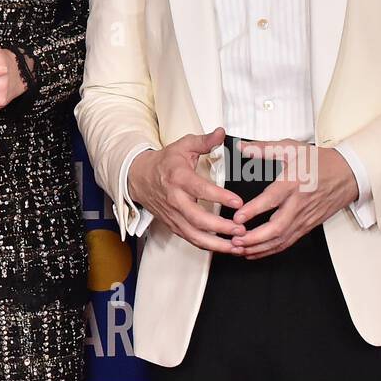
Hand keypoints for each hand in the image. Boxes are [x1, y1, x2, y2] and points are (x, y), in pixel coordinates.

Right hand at [127, 127, 246, 252]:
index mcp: (179, 178)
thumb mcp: (183, 146)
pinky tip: (225, 247)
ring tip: (237, 245)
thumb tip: (221, 132)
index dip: (220, 197)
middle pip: (197, 218)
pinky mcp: (174, 225)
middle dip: (221, 227)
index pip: (200, 190)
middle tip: (241, 229)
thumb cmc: (164, 163)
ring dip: (217, 243)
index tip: (238, 202)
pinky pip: (191, 240)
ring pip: (194, 235)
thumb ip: (204, 141)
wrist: (139, 177)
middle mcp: (175, 199)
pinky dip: (209, 247)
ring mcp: (174, 215)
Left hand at [230, 140, 358, 259]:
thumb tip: (242, 146)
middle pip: (277, 227)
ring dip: (260, 247)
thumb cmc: (319, 161)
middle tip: (235, 240)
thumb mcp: (291, 148)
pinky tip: (255, 251)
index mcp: (293, 182)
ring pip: (282, 239)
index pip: (271, 199)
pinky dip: (271, 249)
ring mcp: (304, 217)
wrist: (348, 174)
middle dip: (254, 238)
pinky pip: (288, 241)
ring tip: (240, 249)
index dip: (253, 210)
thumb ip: (264, 148)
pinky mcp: (308, 225)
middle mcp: (299, 203)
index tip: (237, 218)